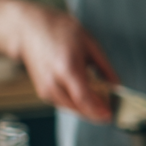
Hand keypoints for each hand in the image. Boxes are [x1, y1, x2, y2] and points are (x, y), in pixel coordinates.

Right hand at [17, 8, 116, 122]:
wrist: (28, 30)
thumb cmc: (58, 32)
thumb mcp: (89, 43)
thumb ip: (105, 66)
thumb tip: (117, 85)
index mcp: (66, 69)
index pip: (83, 98)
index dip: (98, 110)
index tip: (111, 115)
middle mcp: (53, 82)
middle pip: (78, 108)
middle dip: (96, 113)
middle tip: (111, 110)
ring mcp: (45, 88)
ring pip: (71, 108)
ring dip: (87, 111)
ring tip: (103, 104)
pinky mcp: (42, 91)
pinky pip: (63, 104)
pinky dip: (77, 105)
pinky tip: (88, 99)